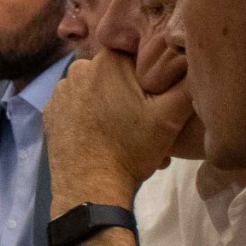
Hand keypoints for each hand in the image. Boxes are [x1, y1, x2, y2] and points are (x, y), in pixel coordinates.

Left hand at [46, 49, 191, 201]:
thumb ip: (188, 82)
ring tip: (128, 136)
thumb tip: (195, 60)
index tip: (159, 103)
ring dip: (113, 108)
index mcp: (108, 61)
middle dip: (134, 96)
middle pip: (117, 76)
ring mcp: (60, 92)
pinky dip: (92, 119)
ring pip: (98, 92)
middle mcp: (78, 69)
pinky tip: (105, 139)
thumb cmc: (131, 149)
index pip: (139, 56)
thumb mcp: (171, 115)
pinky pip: (78, 107)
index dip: (153, 79)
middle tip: (147, 127)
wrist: (90, 188)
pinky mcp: (51, 113)